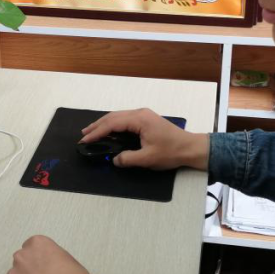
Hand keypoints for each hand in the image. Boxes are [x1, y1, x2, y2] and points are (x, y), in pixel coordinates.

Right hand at [81, 108, 208, 169]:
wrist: (191, 147)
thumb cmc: (171, 152)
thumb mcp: (148, 158)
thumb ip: (128, 159)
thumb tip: (114, 160)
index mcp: (139, 119)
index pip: (112, 124)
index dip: (97, 132)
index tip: (85, 140)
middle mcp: (140, 113)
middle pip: (113, 117)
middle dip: (97, 126)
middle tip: (83, 135)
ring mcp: (143, 115)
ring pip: (118, 117)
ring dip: (104, 124)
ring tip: (91, 132)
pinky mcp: (146, 120)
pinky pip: (124, 119)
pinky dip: (113, 125)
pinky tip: (108, 131)